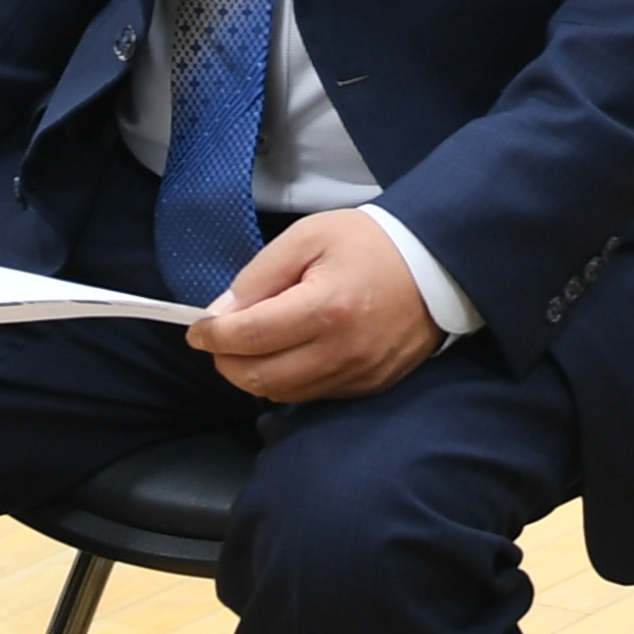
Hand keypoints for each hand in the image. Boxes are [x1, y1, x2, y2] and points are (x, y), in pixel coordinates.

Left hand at [198, 206, 444, 402]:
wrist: (436, 265)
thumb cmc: (369, 243)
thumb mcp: (308, 237)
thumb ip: (259, 275)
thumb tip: (220, 315)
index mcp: (327, 307)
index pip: (251, 337)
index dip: (214, 335)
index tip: (197, 328)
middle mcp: (342, 351)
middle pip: (258, 377)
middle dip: (226, 360)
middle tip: (220, 338)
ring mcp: (357, 375)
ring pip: (280, 393)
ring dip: (253, 374)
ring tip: (252, 344)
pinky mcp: (367, 387)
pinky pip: (310, 397)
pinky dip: (287, 381)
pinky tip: (287, 354)